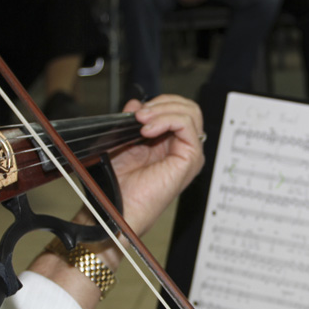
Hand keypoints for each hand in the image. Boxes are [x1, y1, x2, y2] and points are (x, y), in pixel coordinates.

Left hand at [108, 95, 205, 236]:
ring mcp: (189, 154)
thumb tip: (137, 102)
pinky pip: (187, 125)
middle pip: (189, 108)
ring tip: (142, 120)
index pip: (177, 109)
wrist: (118, 206)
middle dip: (163, 102)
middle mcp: (183, 148)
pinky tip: (148, 129)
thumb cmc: (119, 185)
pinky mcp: (191, 159)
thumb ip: (133, 120)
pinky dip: (166, 119)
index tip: (136, 111)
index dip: (158, 103)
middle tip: (140, 113)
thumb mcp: (124, 141)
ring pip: (190, 112)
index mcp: (169, 144)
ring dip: (163, 110)